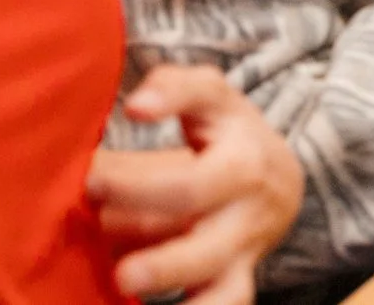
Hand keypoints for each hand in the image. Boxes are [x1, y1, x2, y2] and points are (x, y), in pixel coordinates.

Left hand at [89, 64, 303, 304]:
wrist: (281, 183)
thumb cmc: (229, 134)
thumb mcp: (213, 97)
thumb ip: (176, 88)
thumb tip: (137, 107)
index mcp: (242, 164)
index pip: (190, 180)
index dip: (139, 182)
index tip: (92, 173)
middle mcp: (245, 217)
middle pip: (201, 236)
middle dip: (148, 230)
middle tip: (96, 214)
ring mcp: (240, 259)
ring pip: (221, 289)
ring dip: (171, 282)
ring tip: (125, 280)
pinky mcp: (233, 286)